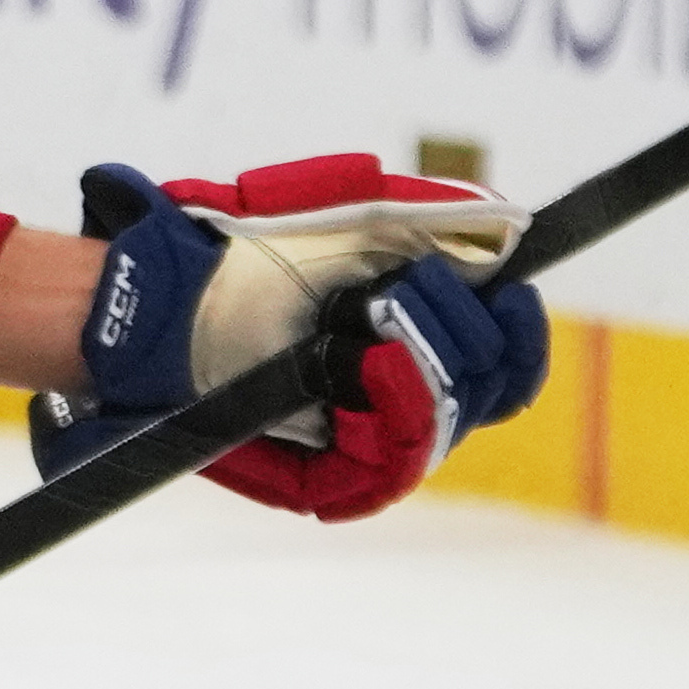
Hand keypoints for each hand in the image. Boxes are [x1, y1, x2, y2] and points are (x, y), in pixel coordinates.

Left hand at [41, 154, 546, 522]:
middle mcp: (408, 392)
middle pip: (494, 384)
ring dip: (434, 358)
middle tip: (407, 290)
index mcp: (424, 335)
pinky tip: (383, 366)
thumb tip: (510, 222)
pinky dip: (403, 404)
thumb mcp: (353, 213)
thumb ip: (435, 215)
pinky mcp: (334, 475)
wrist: (167, 299)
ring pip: (454, 416)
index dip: (522, 329)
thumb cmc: (251, 248)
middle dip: (466, 330)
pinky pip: (399, 458)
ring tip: (380, 319)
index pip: (510, 355)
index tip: (510, 293)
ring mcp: (373, 436)